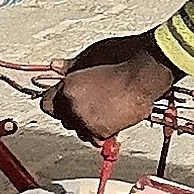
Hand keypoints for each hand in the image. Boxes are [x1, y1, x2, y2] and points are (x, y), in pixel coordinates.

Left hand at [45, 33, 180, 141]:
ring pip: (78, 130)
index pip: (47, 103)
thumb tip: (56, 66)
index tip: (66, 102)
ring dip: (87, 123)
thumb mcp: (93, 56)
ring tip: (104, 109)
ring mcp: (86, 120)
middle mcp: (72, 105)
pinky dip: (103, 132)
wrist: (146, 73)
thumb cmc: (125, 59)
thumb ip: (71, 66)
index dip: (58, 102)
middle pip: (63, 118)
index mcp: (67, 87)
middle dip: (74, 112)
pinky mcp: (101, 132)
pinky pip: (95, 138)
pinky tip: (113, 117)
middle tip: (92, 103)